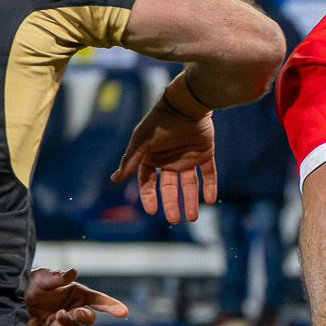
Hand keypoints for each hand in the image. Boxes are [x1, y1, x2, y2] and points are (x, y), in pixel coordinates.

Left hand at [23, 267, 127, 325]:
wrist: (6, 301)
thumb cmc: (27, 285)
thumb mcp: (40, 276)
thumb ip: (57, 276)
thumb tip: (73, 272)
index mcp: (76, 295)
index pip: (99, 301)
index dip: (112, 306)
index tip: (123, 312)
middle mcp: (72, 311)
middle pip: (89, 319)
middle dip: (85, 317)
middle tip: (74, 313)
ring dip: (70, 325)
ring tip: (58, 316)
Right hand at [111, 98, 217, 222]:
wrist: (186, 106)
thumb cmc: (160, 122)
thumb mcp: (142, 141)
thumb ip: (131, 160)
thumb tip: (115, 179)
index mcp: (152, 158)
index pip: (148, 182)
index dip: (149, 196)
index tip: (153, 211)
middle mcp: (169, 161)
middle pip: (169, 188)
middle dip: (171, 204)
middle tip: (174, 220)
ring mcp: (188, 158)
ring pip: (190, 185)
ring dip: (191, 201)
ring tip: (192, 217)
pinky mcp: (205, 154)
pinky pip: (209, 174)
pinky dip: (210, 186)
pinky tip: (211, 200)